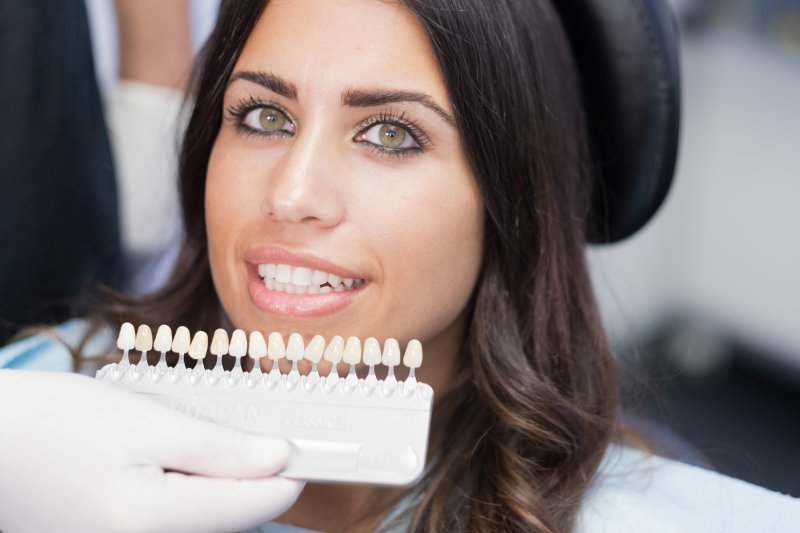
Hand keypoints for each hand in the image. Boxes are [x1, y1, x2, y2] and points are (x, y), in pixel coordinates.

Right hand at [0, 370, 302, 532]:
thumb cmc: (52, 424)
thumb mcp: (145, 422)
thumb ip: (219, 449)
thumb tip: (279, 459)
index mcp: (149, 523)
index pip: (252, 507)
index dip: (287, 474)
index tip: (310, 449)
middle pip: (228, 520)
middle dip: (245, 476)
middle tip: (248, 430)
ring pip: (201, 522)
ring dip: (213, 485)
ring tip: (187, 441)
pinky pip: (170, 524)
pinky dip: (182, 494)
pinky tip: (166, 462)